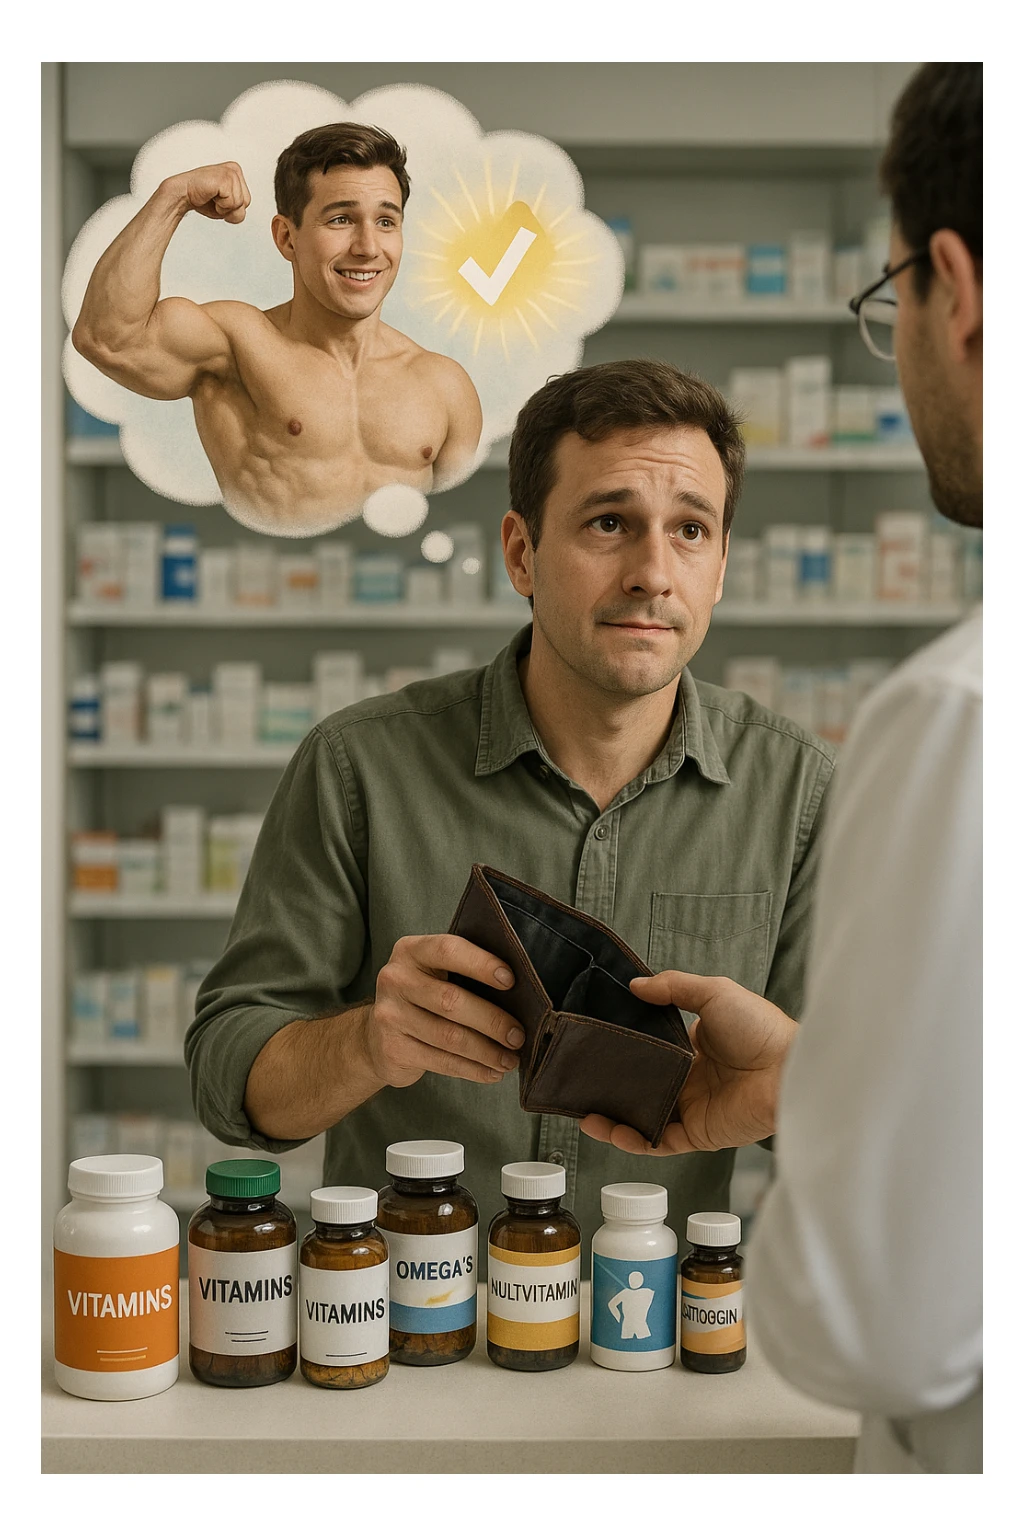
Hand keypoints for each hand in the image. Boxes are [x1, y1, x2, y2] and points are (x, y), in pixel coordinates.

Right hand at [175, 162, 250, 223]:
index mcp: (236, 173)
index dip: (232, 209)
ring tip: (211, 197)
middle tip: (214, 200)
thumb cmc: (202, 198)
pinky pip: (231, 203)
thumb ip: (239, 208)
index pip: (247, 202)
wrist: (183, 194)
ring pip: (239, 204)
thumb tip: (242, 213)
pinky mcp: (225, 178)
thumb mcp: (226, 206)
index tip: (217, 199)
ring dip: (223, 207)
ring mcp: (230, 172)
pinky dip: (220, 206)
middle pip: (246, 203)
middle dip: (230, 209)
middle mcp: (235, 170)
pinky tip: (210, 195)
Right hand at [358, 933, 525, 1090]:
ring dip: (487, 1052)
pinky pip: (442, 1061)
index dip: (481, 964)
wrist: (375, 1037)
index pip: (448, 950)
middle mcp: (395, 979)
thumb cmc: (421, 999)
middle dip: (492, 1021)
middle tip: (518, 1036)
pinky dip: (473, 1069)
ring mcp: (390, 1015)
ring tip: (510, 1060)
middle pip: (451, 1001)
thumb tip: (522, 993)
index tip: (511, 981)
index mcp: (411, 951)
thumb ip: (464, 972)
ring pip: (450, 1037)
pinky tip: (492, 1073)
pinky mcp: (393, 1048)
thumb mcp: (433, 974)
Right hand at [579, 972, 797, 1155]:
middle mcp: (691, 1080)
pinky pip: (660, 1142)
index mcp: (695, 1047)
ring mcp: (694, 1109)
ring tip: (584, 1112)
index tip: (596, 1047)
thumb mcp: (714, 992)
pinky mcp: (699, 1134)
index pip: (651, 1051)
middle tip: (581, 1083)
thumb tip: (635, 985)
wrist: (789, 1068)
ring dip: (614, 1118)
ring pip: (644, 1118)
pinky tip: (611, 1129)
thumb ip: (673, 987)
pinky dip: (633, 1139)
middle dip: (612, 1088)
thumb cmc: (761, 1028)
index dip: (625, 1051)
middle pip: (643, 1087)